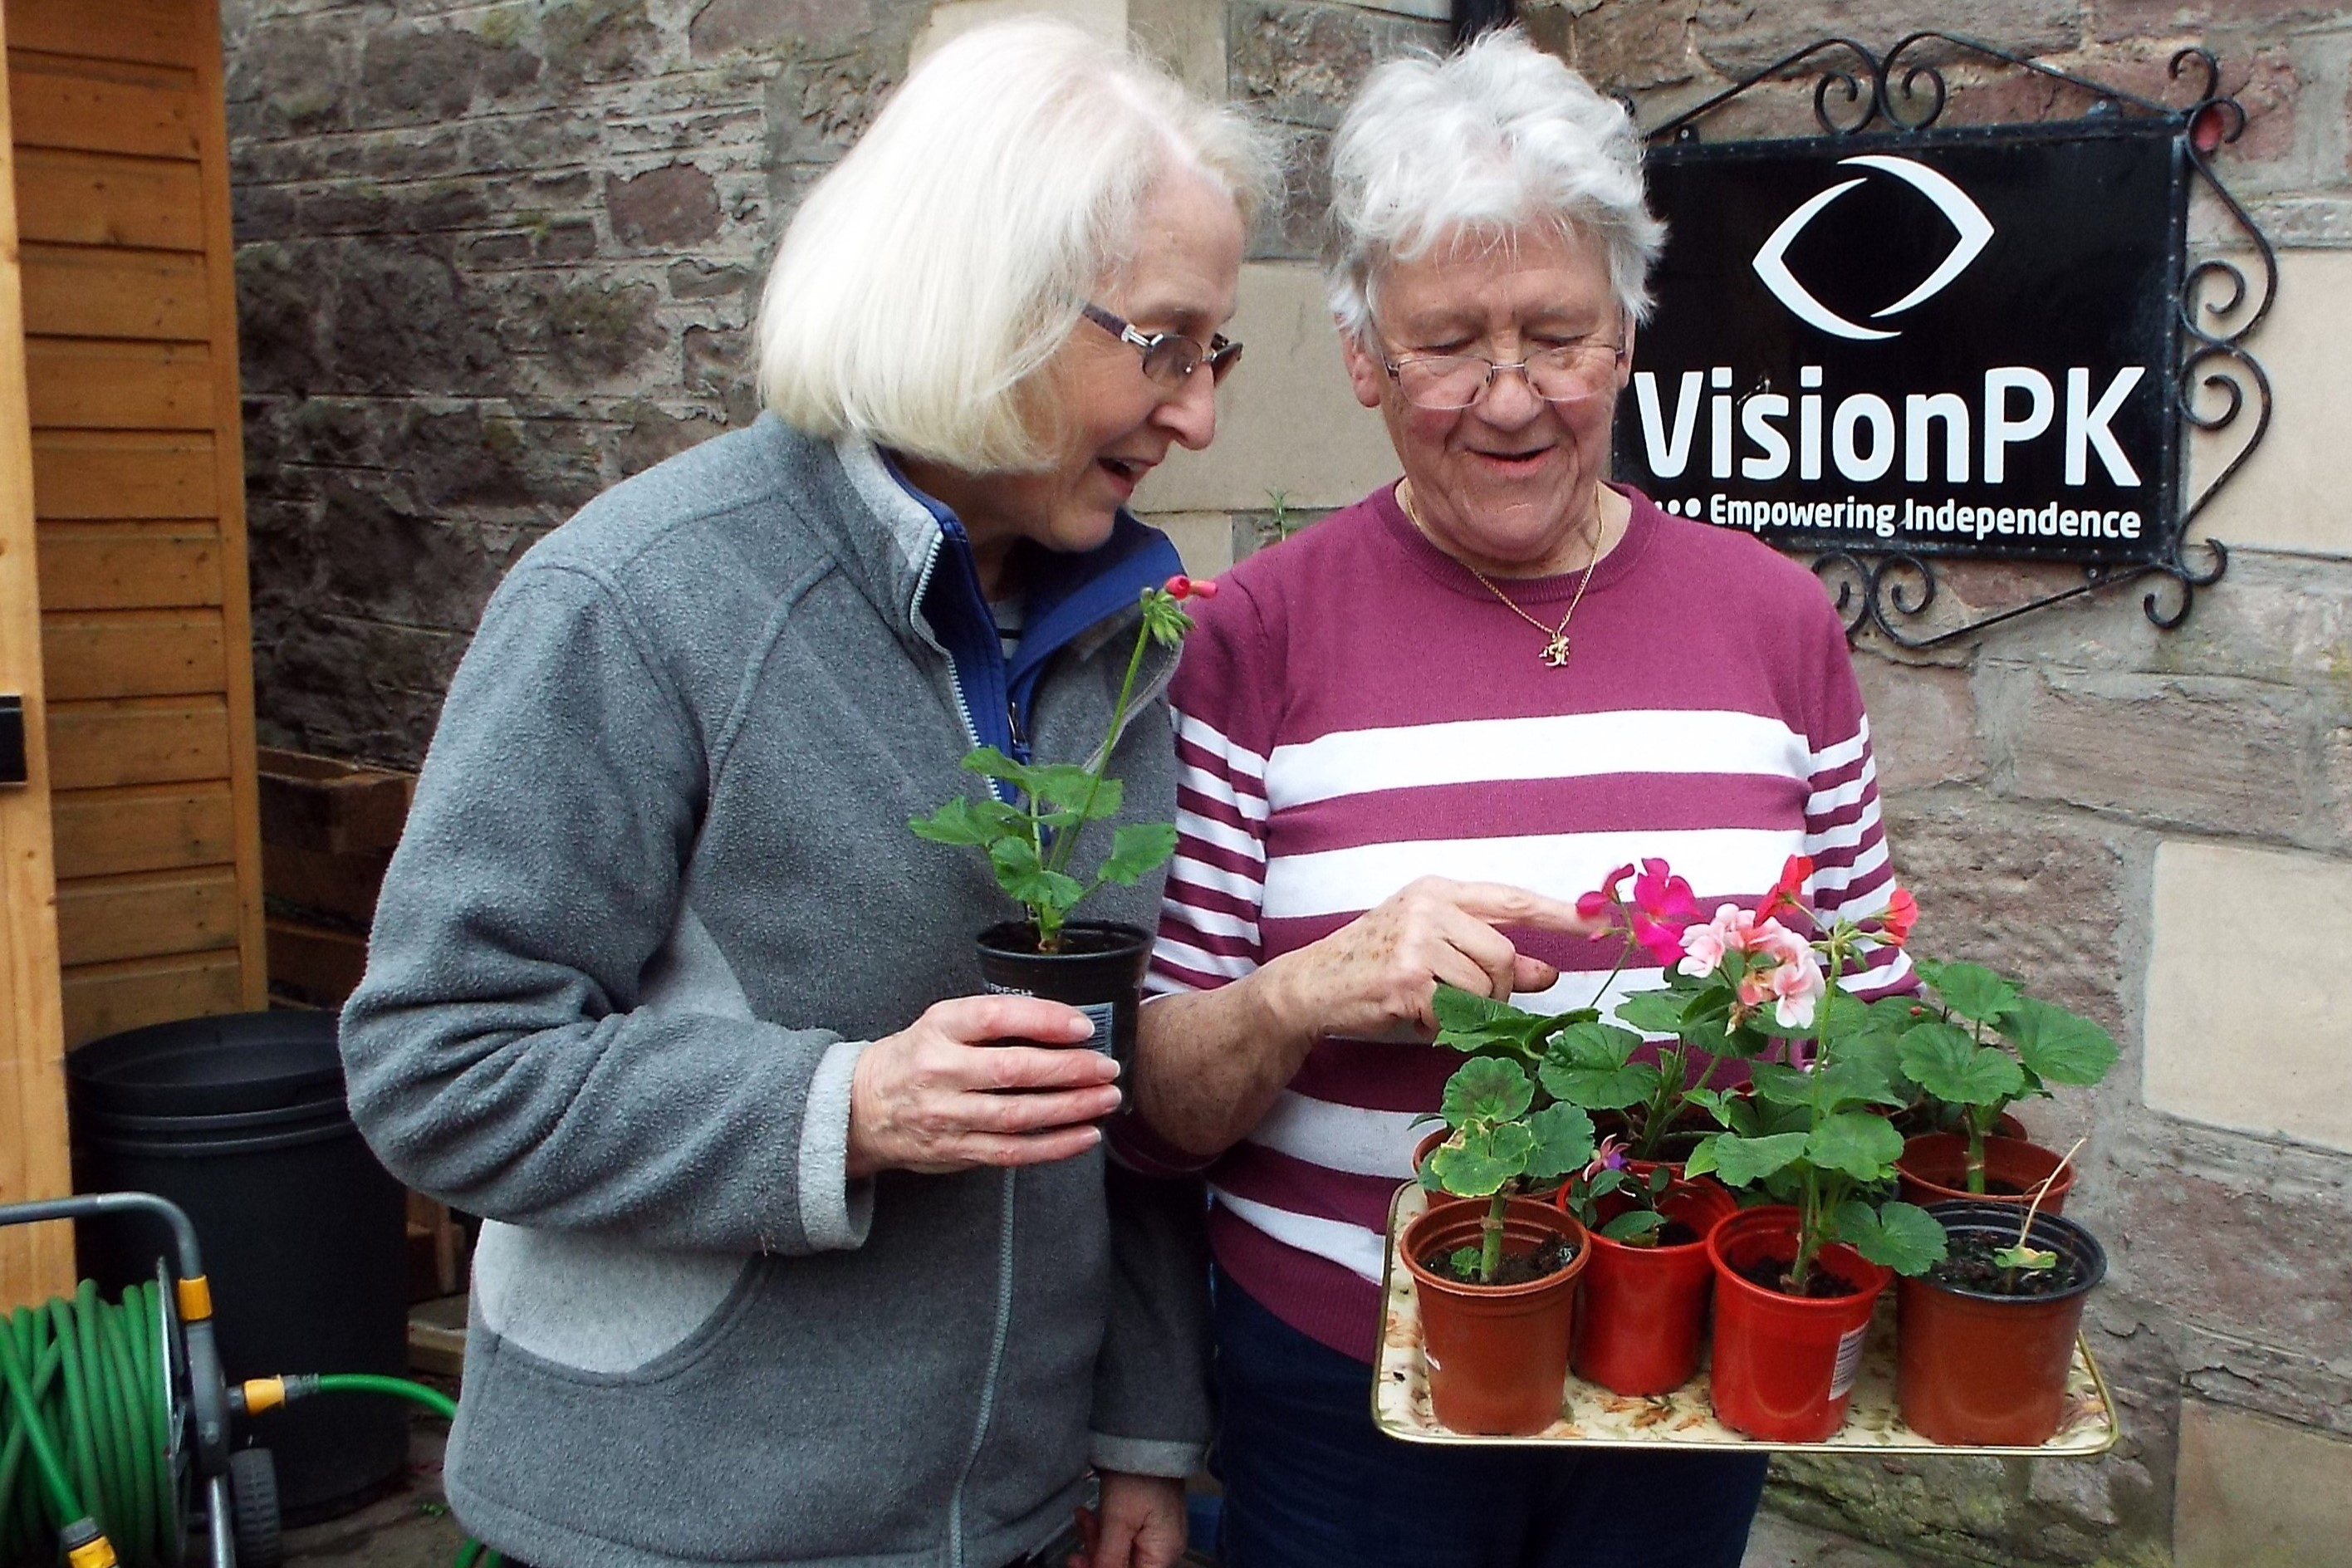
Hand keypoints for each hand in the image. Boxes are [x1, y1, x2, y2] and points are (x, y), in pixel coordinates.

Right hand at [845, 995, 1121, 1176]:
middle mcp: (941, 1071)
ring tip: (1107, 1099)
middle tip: (1107, 1066)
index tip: (1083, 1026)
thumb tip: (1062, 1023)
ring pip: (1018, 1115)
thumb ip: (990, 1022)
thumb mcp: (940, 1023)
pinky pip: (1013, 1152)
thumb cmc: (916, 1058)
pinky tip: (1086, 1135)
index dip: (1042, 1019)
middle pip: (1013, 1070)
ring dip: (1071, 1108)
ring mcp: (948, 1116)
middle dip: (1069, 1069)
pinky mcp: (956, 1151)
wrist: (862, 1109)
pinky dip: (1055, 1146)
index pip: (994, 1016)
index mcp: (938, 1029)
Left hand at [1068, 1473, 1186, 1567]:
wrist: (1146, 1437)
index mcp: (1163, 1554)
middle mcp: (1163, 1549)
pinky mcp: (1145, 1520)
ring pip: (1120, 1553)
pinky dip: (1103, 1530)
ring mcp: (1155, 1534)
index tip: (1079, 1564)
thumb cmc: (1137, 1478)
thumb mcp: (1117, 1522)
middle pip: (1124, 1567)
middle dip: (1096, 1559)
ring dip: (1096, 1541)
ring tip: (1081, 1520)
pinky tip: (1087, 1516)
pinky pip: (1122, 1536)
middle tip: (1074, 1553)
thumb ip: (1108, 1559)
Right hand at [1264, 876, 1599, 1043]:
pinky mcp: (1407, 979)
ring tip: (1429, 1005)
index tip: (1600, 922)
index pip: (1512, 899)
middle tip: (1463, 1000)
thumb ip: (1490, 955)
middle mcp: (1430, 907)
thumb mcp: (1433, 946)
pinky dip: (1440, 1026)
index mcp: (1439, 890)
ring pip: (1482, 989)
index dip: (1559, 913)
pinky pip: (1454, 1014)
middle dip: (1496, 989)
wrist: (1313, 984)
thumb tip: (1548, 972)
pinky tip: (1410, 1014)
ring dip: (1466, 1011)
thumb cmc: (1377, 963)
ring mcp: (1417, 941)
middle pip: (1503, 956)